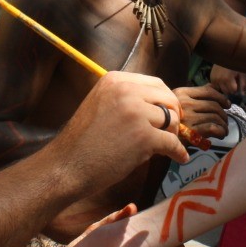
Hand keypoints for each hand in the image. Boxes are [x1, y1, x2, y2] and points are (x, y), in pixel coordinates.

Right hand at [48, 72, 187, 192]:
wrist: (67, 166)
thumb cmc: (83, 142)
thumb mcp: (100, 104)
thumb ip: (125, 99)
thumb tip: (158, 106)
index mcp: (115, 80)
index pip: (155, 83)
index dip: (165, 99)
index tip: (168, 112)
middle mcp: (127, 91)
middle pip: (168, 98)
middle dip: (174, 115)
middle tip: (172, 130)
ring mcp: (136, 113)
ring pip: (172, 120)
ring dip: (172, 134)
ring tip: (167, 146)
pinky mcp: (144, 137)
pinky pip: (172, 142)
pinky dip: (177, 152)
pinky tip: (178, 158)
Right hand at [174, 84, 230, 139]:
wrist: (159, 139)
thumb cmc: (170, 120)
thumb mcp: (179, 103)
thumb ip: (196, 94)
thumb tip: (213, 87)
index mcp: (181, 93)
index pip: (208, 91)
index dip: (221, 97)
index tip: (227, 104)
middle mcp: (184, 103)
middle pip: (214, 105)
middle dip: (224, 114)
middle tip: (225, 121)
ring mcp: (187, 117)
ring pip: (215, 117)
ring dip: (224, 124)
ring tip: (224, 129)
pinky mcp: (192, 131)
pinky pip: (214, 128)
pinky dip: (221, 131)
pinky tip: (221, 135)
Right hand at [209, 65, 245, 96]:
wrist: (224, 54)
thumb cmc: (235, 63)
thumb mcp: (241, 73)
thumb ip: (243, 84)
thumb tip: (244, 95)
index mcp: (228, 79)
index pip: (233, 91)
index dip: (236, 89)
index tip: (237, 85)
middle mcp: (220, 80)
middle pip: (226, 92)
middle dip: (230, 89)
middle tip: (232, 83)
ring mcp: (214, 79)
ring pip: (220, 90)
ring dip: (224, 88)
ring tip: (227, 81)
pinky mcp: (211, 77)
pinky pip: (215, 86)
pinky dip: (219, 85)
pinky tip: (222, 79)